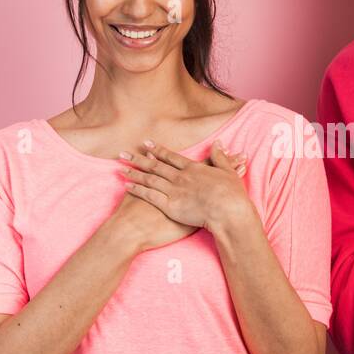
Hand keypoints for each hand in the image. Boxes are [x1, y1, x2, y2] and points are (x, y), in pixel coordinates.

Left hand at [118, 139, 254, 233]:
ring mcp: (174, 190)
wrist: (228, 211)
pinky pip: (149, 195)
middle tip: (123, 153)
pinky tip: (127, 185)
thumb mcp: (228, 171)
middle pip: (155, 165)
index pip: (171, 157)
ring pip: (149, 178)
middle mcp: (180, 177)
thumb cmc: (231, 194)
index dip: (157, 150)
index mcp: (193, 168)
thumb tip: (218, 143)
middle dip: (138, 159)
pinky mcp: (170, 205)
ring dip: (134, 172)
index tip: (146, 144)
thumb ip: (220, 157)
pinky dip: (137, 189)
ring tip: (121, 167)